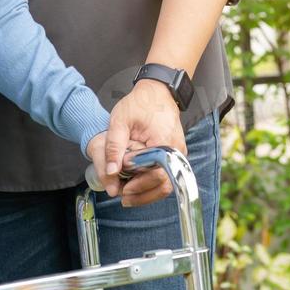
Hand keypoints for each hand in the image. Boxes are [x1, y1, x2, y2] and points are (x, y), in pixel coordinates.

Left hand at [99, 80, 187, 206]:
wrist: (158, 91)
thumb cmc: (140, 103)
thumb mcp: (120, 121)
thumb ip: (114, 147)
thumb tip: (110, 171)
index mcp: (164, 143)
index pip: (157, 175)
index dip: (140, 186)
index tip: (123, 189)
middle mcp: (176, 151)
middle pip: (165, 184)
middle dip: (143, 194)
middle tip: (124, 198)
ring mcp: (179, 154)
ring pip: (168, 183)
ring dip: (148, 192)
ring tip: (129, 196)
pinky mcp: (176, 155)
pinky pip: (168, 175)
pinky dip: (153, 183)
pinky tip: (138, 186)